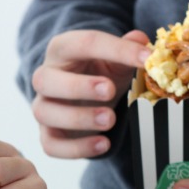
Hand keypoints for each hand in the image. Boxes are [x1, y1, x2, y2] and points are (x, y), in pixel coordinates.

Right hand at [31, 29, 149, 158]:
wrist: (89, 102)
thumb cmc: (101, 75)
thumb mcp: (116, 60)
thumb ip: (128, 49)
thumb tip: (141, 40)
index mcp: (63, 49)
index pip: (83, 43)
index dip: (116, 50)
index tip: (145, 59)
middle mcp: (45, 78)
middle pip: (45, 80)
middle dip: (77, 86)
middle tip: (109, 91)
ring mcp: (43, 108)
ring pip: (44, 113)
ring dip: (77, 118)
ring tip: (109, 120)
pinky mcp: (47, 136)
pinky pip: (52, 145)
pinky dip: (77, 148)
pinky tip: (103, 144)